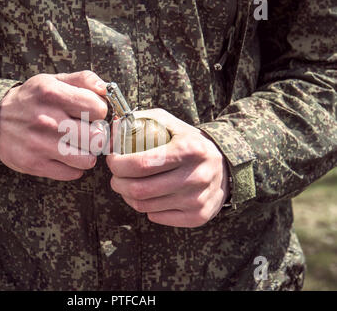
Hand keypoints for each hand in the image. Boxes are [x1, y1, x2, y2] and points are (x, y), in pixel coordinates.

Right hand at [0, 71, 107, 180]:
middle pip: (97, 138)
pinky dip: (73, 167)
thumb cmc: (32, 99)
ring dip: (87, 154)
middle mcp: (46, 120)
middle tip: (88, 132)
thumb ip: (83, 79)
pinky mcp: (34, 165)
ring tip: (77, 145)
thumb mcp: (53, 80)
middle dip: (97, 135)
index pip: (99, 109)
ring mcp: (39, 145)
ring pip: (88, 160)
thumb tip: (105, 90)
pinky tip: (65, 156)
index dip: (99, 111)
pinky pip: (73, 173)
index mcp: (52, 94)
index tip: (90, 113)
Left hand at [106, 109, 229, 227]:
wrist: (225, 168)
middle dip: (117, 183)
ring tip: (127, 186)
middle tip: (115, 177)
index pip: (141, 164)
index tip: (112, 160)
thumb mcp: (172, 124)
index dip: (118, 164)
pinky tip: (147, 197)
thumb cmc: (190, 144)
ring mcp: (197, 199)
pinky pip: (157, 216)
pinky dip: (145, 208)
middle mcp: (195, 176)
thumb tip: (114, 127)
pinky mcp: (198, 216)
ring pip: (145, 205)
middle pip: (140, 189)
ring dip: (127, 196)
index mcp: (188, 150)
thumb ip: (142, 120)